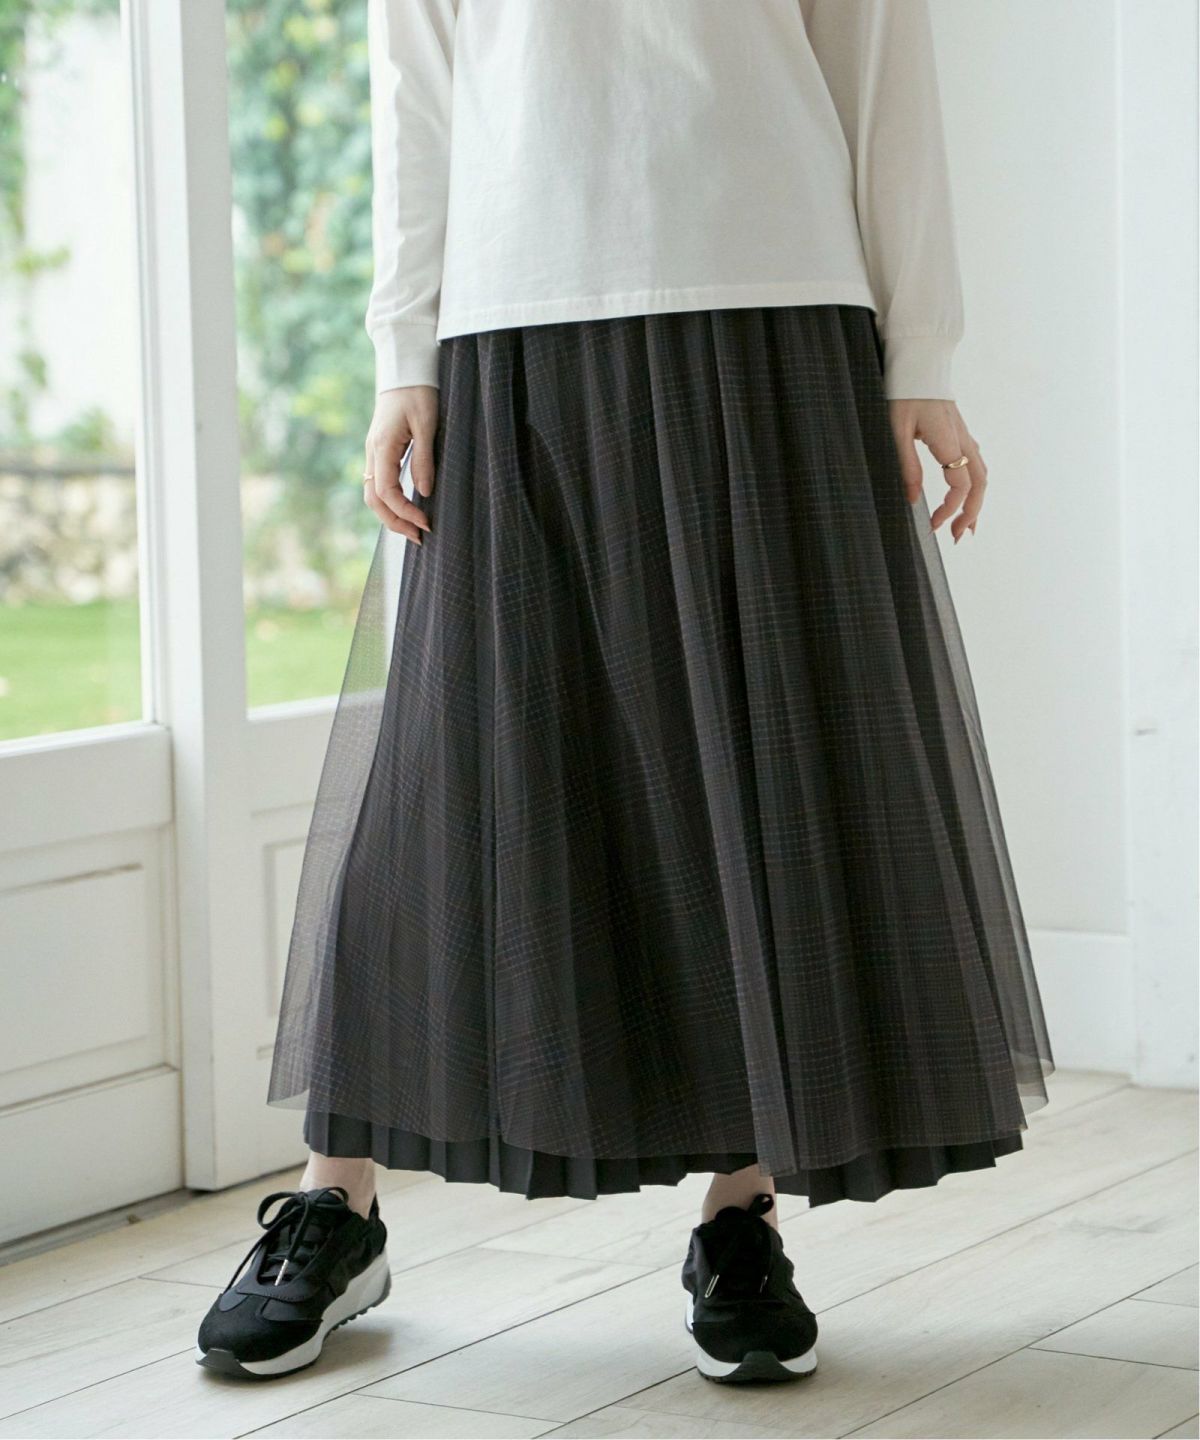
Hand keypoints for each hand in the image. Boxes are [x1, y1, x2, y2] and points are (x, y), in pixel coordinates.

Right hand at [363, 386, 438, 543]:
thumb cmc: (419, 392)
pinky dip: (389, 501)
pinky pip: (378, 483)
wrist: (405, 369)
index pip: (387, 493)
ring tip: (413, 529)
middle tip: (419, 537)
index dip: (405, 512)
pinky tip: (406, 508)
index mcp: (382, 447)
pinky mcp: (380, 450)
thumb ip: (423, 459)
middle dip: (394, 522)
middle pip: (374, 500)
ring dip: (390, 515)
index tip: (426, 523)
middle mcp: (372, 453)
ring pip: (373, 494)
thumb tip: (424, 492)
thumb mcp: (427, 425)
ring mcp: (373, 452)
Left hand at [888, 398, 986, 542]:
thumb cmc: (904, 393)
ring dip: (977, 501)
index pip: (960, 485)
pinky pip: (975, 463)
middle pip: (980, 483)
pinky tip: (966, 495)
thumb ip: (906, 465)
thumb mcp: (896, 430)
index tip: (933, 524)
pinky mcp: (959, 432)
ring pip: (981, 474)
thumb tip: (913, 499)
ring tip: (967, 524)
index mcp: (948, 440)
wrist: (918, 364)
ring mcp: (964, 435)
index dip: (950, 509)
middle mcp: (962, 439)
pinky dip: (974, 485)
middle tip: (958, 536)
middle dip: (972, 512)